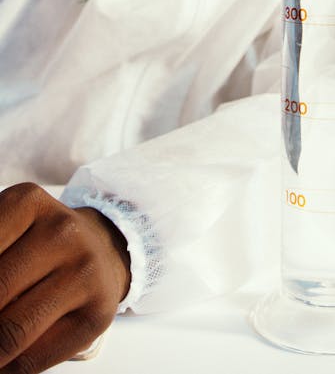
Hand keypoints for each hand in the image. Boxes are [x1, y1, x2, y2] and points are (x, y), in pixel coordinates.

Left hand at [0, 183, 129, 372]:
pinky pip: (34, 360)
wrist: (100, 251)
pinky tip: (4, 359)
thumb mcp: (5, 231)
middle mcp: (61, 231)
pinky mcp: (97, 313)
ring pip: (10, 332)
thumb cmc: (36, 245)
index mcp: (27, 201)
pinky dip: (8, 368)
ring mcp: (84, 271)